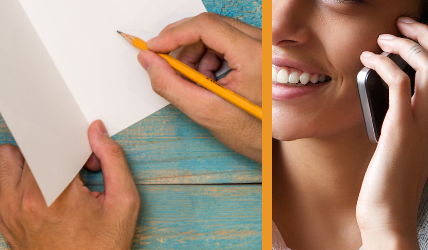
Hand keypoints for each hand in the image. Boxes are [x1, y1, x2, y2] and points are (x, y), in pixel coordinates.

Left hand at [0, 121, 140, 248]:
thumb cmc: (102, 249)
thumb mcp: (124, 203)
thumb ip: (113, 160)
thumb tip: (96, 132)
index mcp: (56, 193)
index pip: (50, 141)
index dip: (72, 144)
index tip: (86, 162)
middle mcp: (25, 199)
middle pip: (27, 145)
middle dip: (51, 150)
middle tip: (70, 170)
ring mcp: (8, 209)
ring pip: (1, 159)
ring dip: (22, 159)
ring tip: (44, 174)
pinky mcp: (1, 219)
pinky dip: (2, 176)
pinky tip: (25, 185)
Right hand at [139, 12, 264, 162]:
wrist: (280, 145)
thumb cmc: (253, 132)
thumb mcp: (206, 111)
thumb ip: (170, 85)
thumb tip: (148, 60)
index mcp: (254, 55)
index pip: (205, 26)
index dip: (174, 35)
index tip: (154, 48)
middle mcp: (263, 42)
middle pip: (209, 25)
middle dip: (183, 44)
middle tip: (167, 65)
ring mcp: (264, 44)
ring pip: (217, 32)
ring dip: (197, 53)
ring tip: (197, 81)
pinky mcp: (261, 48)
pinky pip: (228, 39)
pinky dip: (210, 56)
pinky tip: (211, 79)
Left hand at [353, 12, 427, 247]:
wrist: (389, 215)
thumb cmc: (389, 183)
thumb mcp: (400, 144)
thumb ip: (401, 119)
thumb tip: (386, 94)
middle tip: (406, 22)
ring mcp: (421, 124)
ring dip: (407, 44)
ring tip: (384, 37)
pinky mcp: (400, 130)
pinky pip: (399, 83)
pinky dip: (385, 63)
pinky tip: (369, 59)